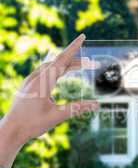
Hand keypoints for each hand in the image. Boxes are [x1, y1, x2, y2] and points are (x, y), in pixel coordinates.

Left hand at [0, 34, 98, 167]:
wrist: (10, 130)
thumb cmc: (32, 125)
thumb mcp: (57, 117)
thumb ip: (78, 109)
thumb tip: (97, 106)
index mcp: (42, 82)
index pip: (62, 60)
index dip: (74, 48)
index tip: (82, 37)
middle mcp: (35, 77)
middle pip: (59, 62)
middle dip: (77, 60)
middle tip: (93, 64)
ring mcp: (30, 80)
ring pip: (51, 65)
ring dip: (67, 64)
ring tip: (81, 66)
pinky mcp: (28, 84)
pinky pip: (45, 70)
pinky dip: (57, 68)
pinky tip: (62, 72)